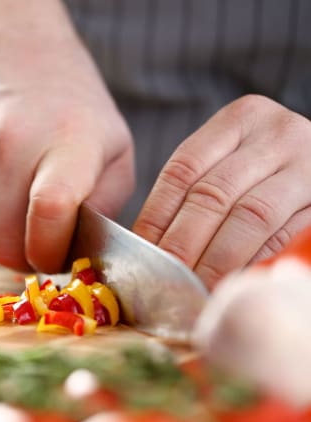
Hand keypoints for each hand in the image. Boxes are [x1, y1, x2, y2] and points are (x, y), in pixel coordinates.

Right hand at [0, 40, 133, 272]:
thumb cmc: (71, 111)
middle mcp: (10, 147)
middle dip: (25, 260)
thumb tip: (82, 252)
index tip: (59, 256)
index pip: (50, 215)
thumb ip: (106, 204)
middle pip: (5, 242)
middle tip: (40, 248)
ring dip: (1, 240)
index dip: (52, 252)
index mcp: (65, 145)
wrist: (9, 57)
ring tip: (20, 214)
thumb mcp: (114, 149)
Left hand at [133, 95, 310, 289]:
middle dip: (182, 244)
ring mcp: (309, 164)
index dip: (156, 217)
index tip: (140, 255)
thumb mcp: (234, 162)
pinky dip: (253, 263)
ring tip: (193, 288)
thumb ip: (197, 191)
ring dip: (216, 260)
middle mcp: (277, 134)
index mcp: (241, 119)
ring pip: (250, 217)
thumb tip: (146, 245)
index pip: (183, 170)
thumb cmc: (269, 173)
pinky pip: (285, 237)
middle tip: (163, 281)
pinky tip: (231, 283)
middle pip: (212, 194)